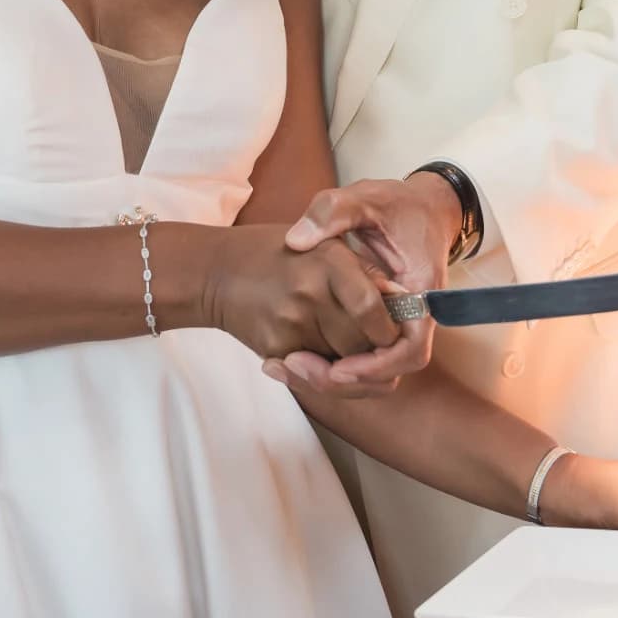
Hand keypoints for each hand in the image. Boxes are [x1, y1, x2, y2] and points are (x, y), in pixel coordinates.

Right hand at [203, 225, 400, 366]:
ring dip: (348, 362)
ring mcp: (289, 323)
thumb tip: (403, 302)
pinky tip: (315, 350)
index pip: (373, 308)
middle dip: (372, 349)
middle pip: (362, 344)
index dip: (388, 327)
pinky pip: (315, 372)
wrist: (214, 272)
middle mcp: (309, 292)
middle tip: (368, 340)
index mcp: (328, 260)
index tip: (388, 329)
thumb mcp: (324, 245)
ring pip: (341, 364)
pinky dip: (322, 367)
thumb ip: (363, 273)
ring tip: (339, 341)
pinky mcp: (274, 347)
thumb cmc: (276, 255)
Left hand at [273, 174, 461, 395]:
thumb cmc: (396, 203)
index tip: (337, 368)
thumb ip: (332, 212)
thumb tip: (295, 241)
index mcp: (421, 291)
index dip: (374, 367)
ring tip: (287, 365)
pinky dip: (332, 363)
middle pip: (389, 372)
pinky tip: (292, 355)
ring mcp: (398, 324)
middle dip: (345, 380)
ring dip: (335, 378)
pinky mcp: (380, 325)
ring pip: (374, 372)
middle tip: (297, 368)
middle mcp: (415, 317)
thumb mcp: (364, 198)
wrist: (420, 206)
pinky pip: (362, 357)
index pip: (409, 351)